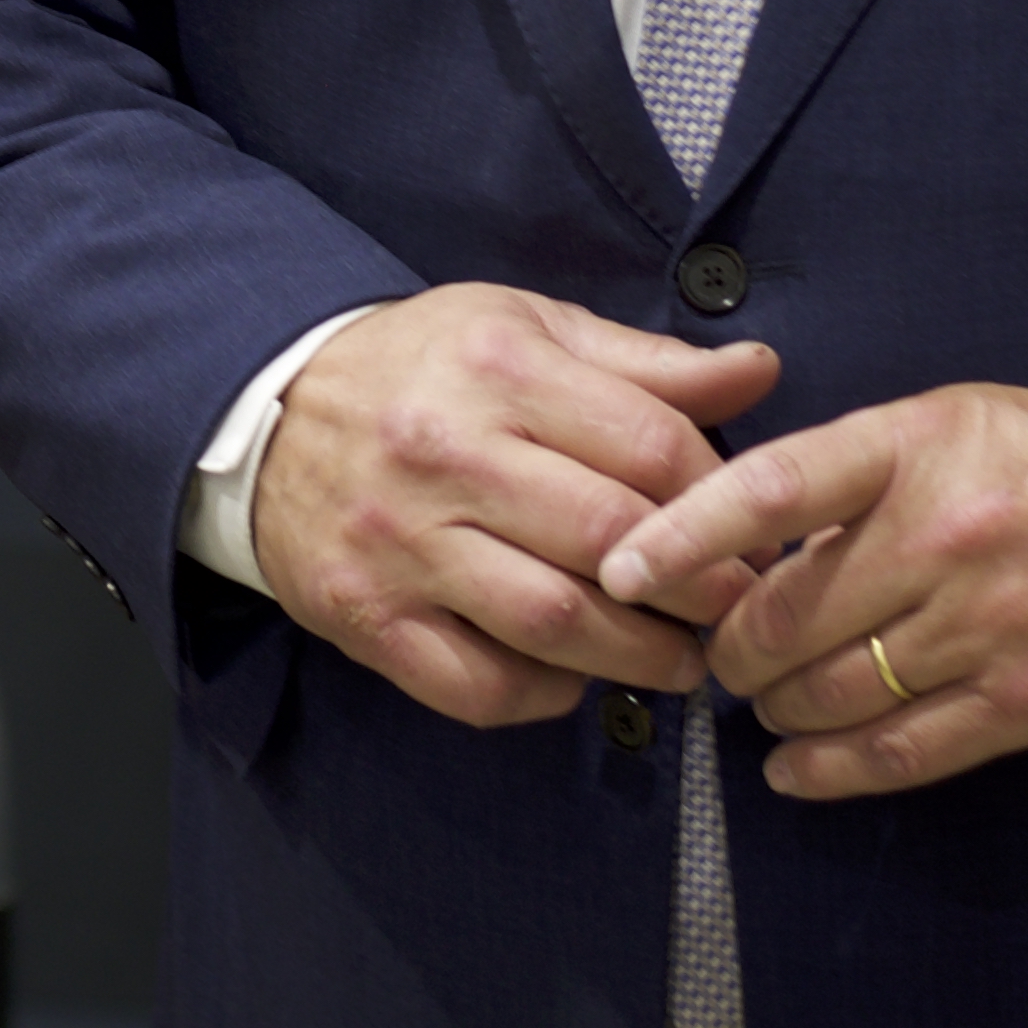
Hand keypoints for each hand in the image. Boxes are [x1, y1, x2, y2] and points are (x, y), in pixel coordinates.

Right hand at [252, 284, 784, 725]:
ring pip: (552, 623)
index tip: (755, 533)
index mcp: (498, 370)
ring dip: (637, 657)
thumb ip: (646, 363)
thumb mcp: (526, 330)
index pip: (648, 446)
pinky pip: (479, 686)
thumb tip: (760, 373)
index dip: (722, 500)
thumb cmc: (422, 369)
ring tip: (680, 660)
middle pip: (609, 539)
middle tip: (736, 609)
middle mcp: (446, 455)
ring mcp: (401, 546)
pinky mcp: (367, 619)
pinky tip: (576, 677)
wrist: (267, 413)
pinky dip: (546, 696)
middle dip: (697, 588)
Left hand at [597, 381, 1027, 799]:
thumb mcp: (950, 422)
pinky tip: (793, 769)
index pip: (774, 488)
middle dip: (730, 645)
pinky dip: (827, 772)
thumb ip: (851, 478)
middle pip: (786, 617)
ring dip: (774, 707)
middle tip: (719, 649)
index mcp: (919, 447)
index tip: (622, 567)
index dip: (684, 534)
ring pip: (830, 693)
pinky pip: (897, 754)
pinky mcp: (1026, 706)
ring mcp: (991, 629)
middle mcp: (949, 537)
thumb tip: (744, 544)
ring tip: (764, 697)